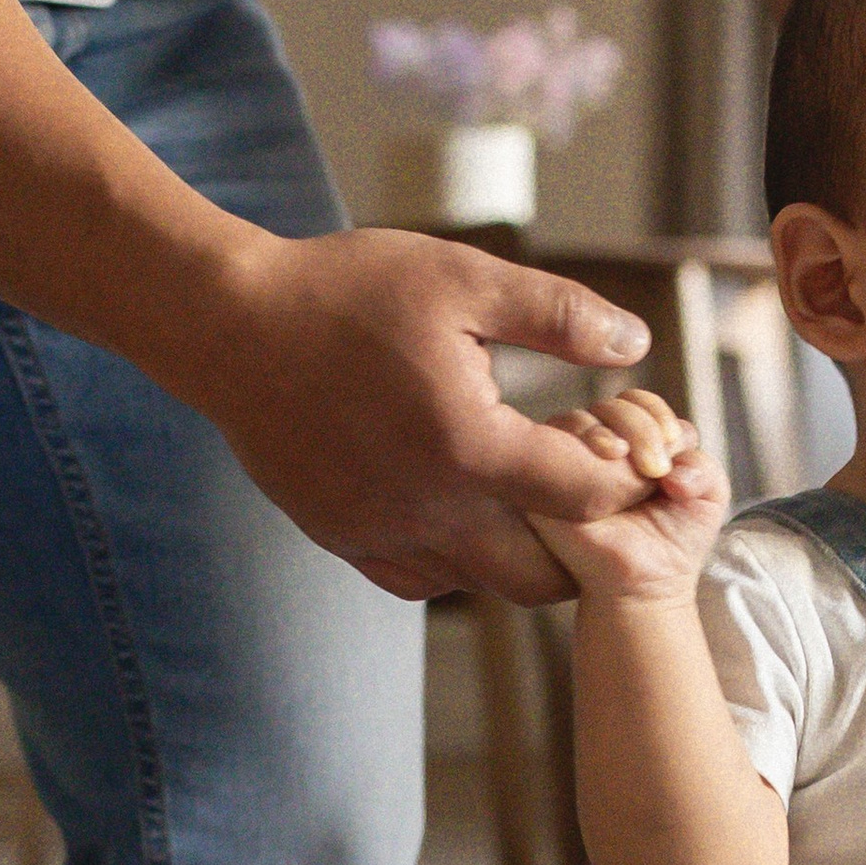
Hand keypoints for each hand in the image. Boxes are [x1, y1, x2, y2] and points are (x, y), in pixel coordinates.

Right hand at [188, 228, 661, 606]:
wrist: (231, 327)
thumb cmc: (345, 292)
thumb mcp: (462, 279)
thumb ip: (558, 314)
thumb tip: (634, 344)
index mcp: (470, 447)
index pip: (586, 500)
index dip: (623, 481)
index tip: (624, 452)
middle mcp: (428, 510)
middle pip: (541, 580)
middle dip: (580, 548)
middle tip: (586, 498)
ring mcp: (381, 534)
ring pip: (479, 585)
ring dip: (513, 553)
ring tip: (520, 492)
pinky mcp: (345, 539)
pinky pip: (420, 580)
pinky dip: (453, 557)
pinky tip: (456, 504)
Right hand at [524, 391, 730, 606]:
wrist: (646, 589)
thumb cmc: (674, 545)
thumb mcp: (708, 495)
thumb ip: (703, 462)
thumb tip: (674, 463)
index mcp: (633, 445)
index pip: (636, 402)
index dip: (657, 413)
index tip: (675, 445)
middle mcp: (597, 452)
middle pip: (610, 405)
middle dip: (642, 425)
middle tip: (659, 467)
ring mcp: (568, 467)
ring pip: (578, 418)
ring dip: (617, 431)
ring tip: (639, 471)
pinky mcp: (543, 486)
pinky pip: (551, 443)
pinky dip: (584, 445)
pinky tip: (610, 468)